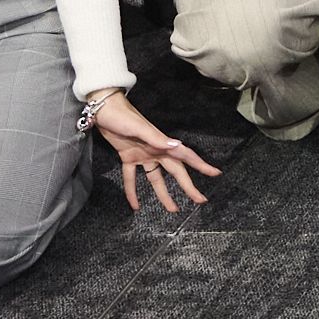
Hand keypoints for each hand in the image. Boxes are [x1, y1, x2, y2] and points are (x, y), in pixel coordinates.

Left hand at [89, 91, 219, 213]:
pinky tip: (135, 205)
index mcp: (162, 144)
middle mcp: (156, 151)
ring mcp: (143, 155)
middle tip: (199, 200)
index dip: (201, 165)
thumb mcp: (140, 128)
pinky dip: (133, 192)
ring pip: (156, 179)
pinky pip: (132, 178)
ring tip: (172, 209)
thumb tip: (177, 146)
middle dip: (188, 186)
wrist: (104, 109)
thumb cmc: (123, 116)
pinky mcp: (128, 157)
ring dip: (163, 194)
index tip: (215, 173)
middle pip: (176, 172)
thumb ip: (157, 138)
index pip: (186, 156)